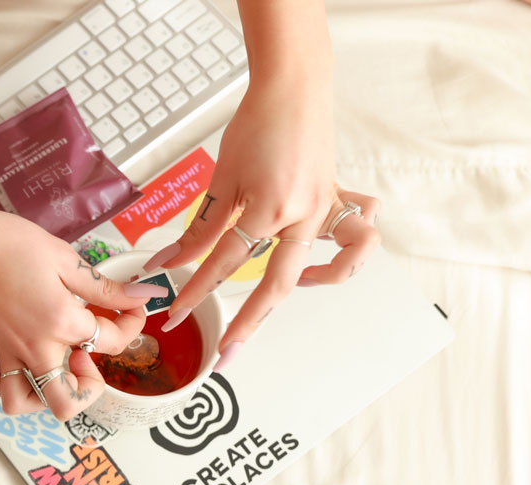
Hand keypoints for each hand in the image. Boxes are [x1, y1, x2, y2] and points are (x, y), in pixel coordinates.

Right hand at [0, 205, 165, 419]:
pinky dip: (1, 382)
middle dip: (88, 389)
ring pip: (22, 403)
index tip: (133, 305)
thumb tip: (142, 295)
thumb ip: (103, 287)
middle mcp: (33, 348)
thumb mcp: (64, 259)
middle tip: (89, 357)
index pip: (111, 341)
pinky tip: (17, 362)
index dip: (132, 322)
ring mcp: (6, 352)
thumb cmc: (6, 243)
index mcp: (60, 323)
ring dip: (43, 396)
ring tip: (54, 368)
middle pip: (67, 401)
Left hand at [144, 72, 380, 369]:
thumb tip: (173, 262)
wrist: (294, 86)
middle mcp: (305, 215)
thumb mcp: (223, 178)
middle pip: (275, 282)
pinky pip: (358, 232)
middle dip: (249, 323)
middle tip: (227, 353)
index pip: (224, 264)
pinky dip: (347, 251)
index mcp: (270, 209)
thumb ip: (203, 226)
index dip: (194, 292)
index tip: (174, 315)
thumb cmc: (258, 124)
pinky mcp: (338, 200)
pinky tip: (320, 260)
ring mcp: (328, 209)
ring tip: (292, 289)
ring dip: (322, 283)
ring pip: (342, 260)